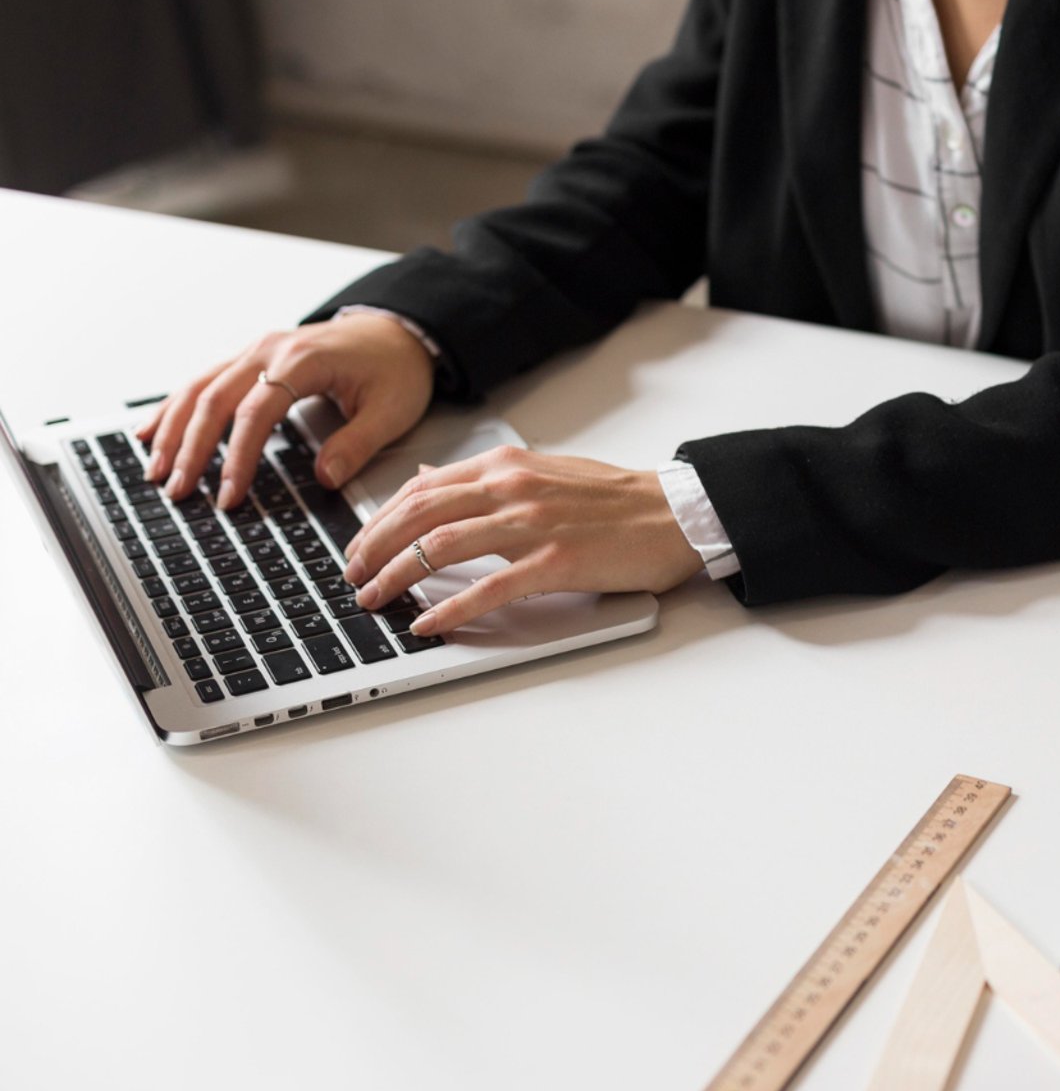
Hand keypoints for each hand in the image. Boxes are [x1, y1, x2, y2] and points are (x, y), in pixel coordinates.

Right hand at [136, 314, 435, 507]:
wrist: (399, 330)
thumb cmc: (396, 368)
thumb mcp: (392, 410)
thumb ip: (358, 444)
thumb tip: (325, 479)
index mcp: (303, 360)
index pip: (257, 412)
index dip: (238, 456)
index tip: (229, 495)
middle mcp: (270, 349)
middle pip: (215, 398)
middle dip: (190, 448)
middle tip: (177, 491)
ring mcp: (257, 350)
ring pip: (199, 387)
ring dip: (172, 429)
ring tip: (155, 470)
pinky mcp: (252, 357)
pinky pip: (204, 380)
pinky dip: (175, 407)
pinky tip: (151, 431)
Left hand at [341, 446, 705, 634]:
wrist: (675, 512)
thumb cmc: (616, 500)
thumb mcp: (542, 471)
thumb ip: (484, 478)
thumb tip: (427, 478)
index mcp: (507, 465)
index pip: (421, 487)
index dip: (379, 519)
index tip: (360, 546)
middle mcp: (513, 488)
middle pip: (418, 514)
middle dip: (373, 548)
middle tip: (353, 577)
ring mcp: (533, 524)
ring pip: (441, 548)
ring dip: (396, 576)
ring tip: (374, 599)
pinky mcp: (556, 562)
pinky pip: (489, 588)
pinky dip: (451, 609)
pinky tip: (428, 624)